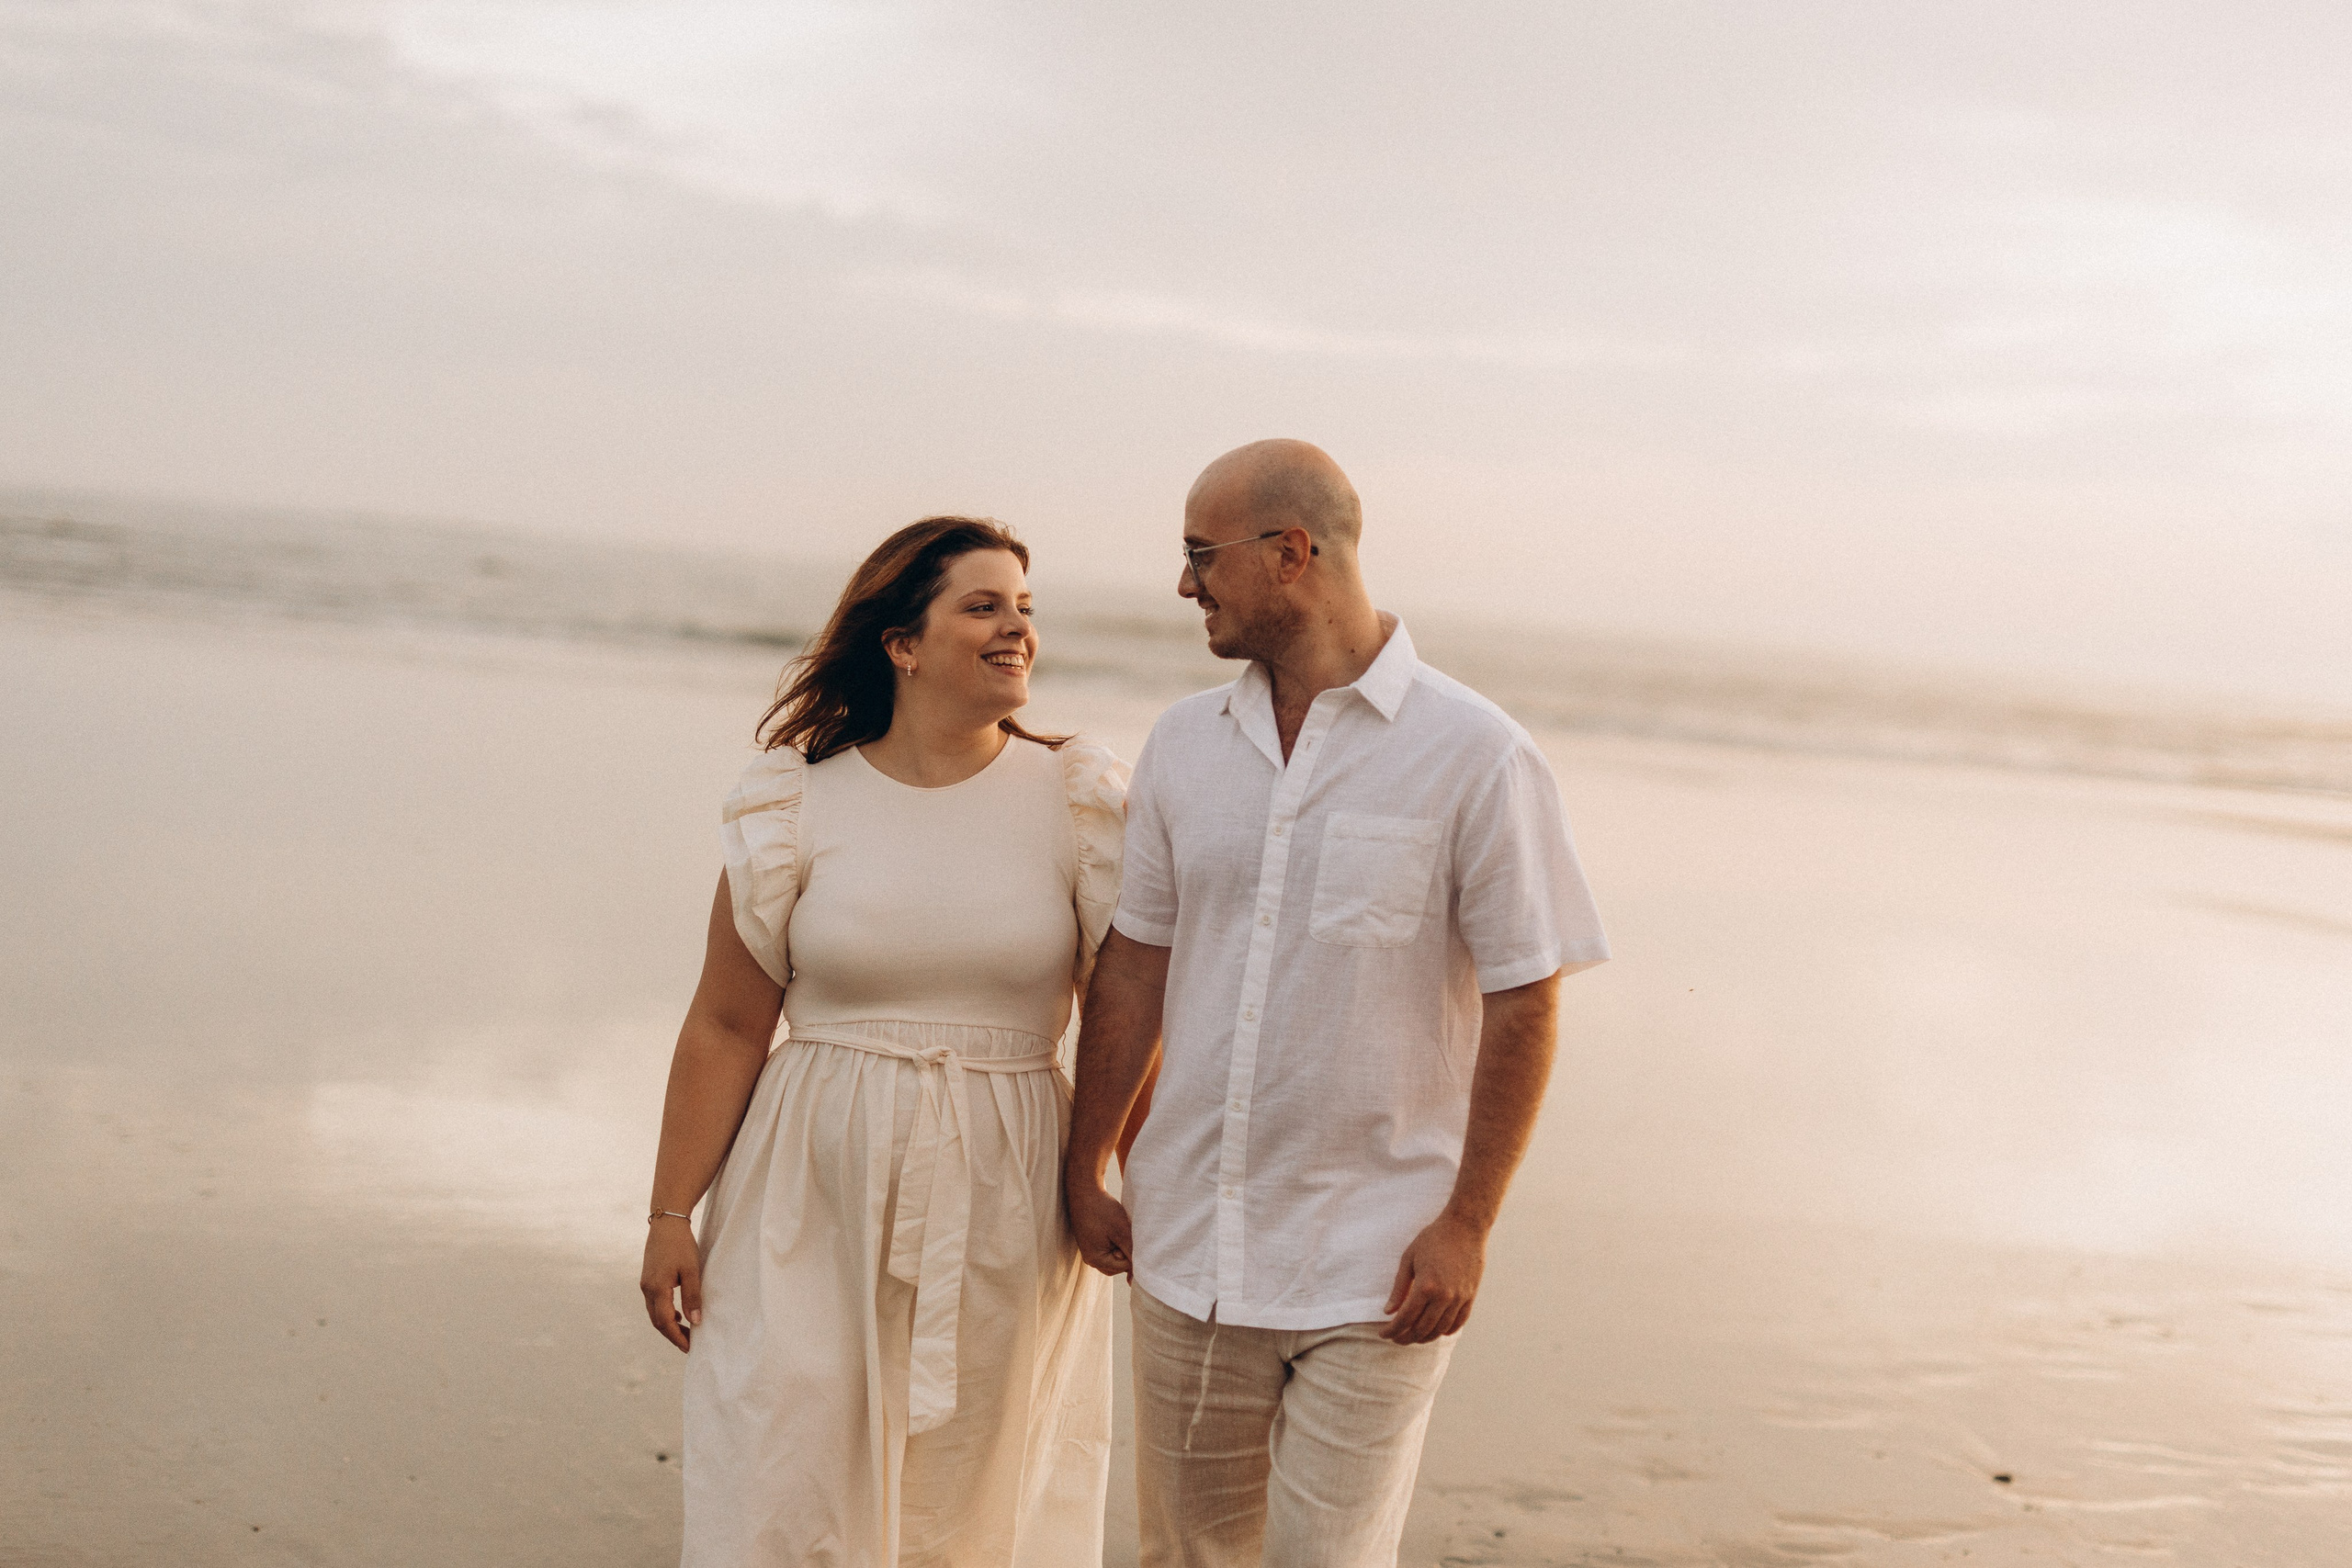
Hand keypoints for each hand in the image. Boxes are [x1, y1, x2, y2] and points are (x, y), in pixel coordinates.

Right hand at [640, 1217, 702, 1351]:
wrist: (666, 1221)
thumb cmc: (681, 1244)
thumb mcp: (691, 1270)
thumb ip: (692, 1296)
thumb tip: (696, 1322)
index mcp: (657, 1289)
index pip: (665, 1322)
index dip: (676, 1338)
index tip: (689, 1348)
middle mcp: (647, 1289)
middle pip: (657, 1321)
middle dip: (672, 1335)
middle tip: (689, 1344)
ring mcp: (645, 1283)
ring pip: (654, 1313)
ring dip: (668, 1324)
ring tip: (686, 1331)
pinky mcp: (648, 1278)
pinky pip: (654, 1303)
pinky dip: (665, 1312)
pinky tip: (678, 1313)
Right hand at [1066, 1176, 1134, 1276]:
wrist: (1084, 1191)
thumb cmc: (1103, 1210)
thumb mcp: (1122, 1232)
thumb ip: (1131, 1254)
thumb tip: (1137, 1276)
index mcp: (1095, 1260)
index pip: (1123, 1267)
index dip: (1131, 1253)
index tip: (1129, 1236)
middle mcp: (1090, 1259)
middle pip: (1118, 1266)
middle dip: (1126, 1252)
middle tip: (1124, 1232)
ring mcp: (1089, 1250)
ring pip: (1114, 1257)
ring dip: (1121, 1246)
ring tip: (1119, 1229)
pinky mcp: (1091, 1242)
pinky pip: (1108, 1249)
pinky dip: (1115, 1241)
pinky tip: (1115, 1227)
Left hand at [1381, 1212, 1485, 1343]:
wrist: (1465, 1227)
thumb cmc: (1433, 1238)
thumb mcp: (1408, 1259)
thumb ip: (1399, 1288)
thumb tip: (1388, 1311)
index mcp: (1425, 1286)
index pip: (1405, 1319)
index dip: (1392, 1330)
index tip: (1383, 1333)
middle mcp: (1444, 1297)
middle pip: (1422, 1329)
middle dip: (1405, 1337)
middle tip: (1396, 1338)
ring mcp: (1459, 1298)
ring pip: (1440, 1330)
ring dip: (1424, 1337)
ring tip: (1413, 1336)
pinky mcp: (1470, 1296)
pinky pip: (1458, 1322)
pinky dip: (1445, 1331)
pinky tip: (1435, 1331)